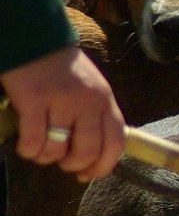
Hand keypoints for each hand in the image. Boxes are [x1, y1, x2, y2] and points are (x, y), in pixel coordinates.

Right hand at [1, 45, 124, 179]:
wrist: (35, 40)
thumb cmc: (63, 69)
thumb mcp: (92, 89)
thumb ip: (96, 116)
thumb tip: (94, 155)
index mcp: (105, 100)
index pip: (116, 142)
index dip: (103, 166)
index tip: (88, 175)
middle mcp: (88, 101)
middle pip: (88, 150)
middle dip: (73, 165)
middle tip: (61, 162)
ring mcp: (61, 100)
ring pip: (58, 149)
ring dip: (47, 158)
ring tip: (40, 152)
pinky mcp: (33, 99)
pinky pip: (34, 140)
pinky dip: (29, 150)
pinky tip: (26, 147)